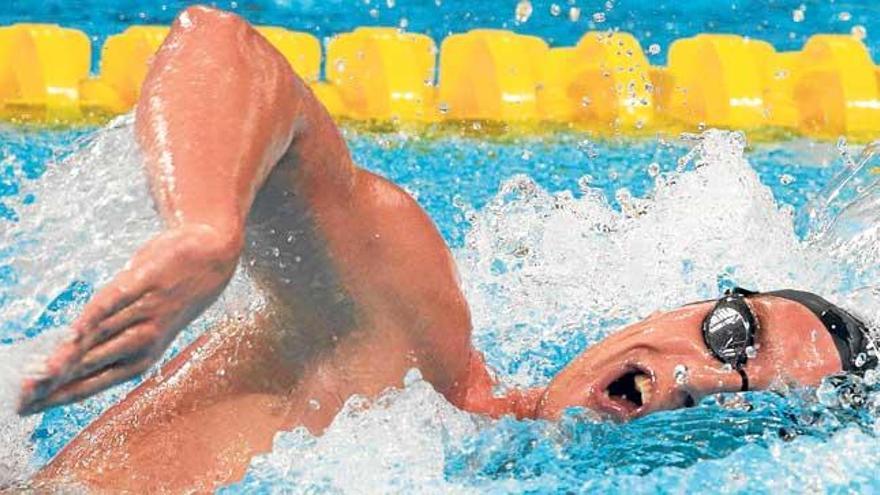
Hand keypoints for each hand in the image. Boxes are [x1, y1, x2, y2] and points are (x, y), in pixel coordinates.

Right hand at [18, 224, 241, 414]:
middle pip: (92, 366)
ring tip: (41, 373)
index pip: (92, 383)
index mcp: (140, 359)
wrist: (211, 257)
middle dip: (56, 382)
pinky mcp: (145, 284)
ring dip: (71, 357)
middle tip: (22, 395)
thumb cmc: (167, 298)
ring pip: (101, 338)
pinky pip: (116, 303)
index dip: (59, 396)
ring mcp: (146, 312)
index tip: (24, 408)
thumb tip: (64, 354)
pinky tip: (74, 332)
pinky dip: (95, 317)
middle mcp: (144, 341)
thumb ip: (106, 341)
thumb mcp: (140, 324)